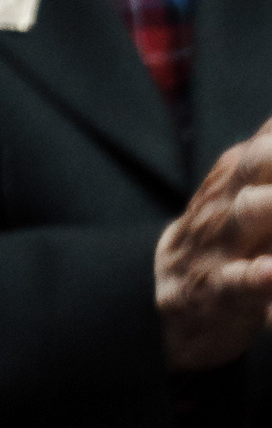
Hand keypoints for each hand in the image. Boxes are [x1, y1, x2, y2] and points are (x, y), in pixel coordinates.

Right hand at [156, 122, 271, 368]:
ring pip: (249, 214)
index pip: (270, 137)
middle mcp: (228, 198)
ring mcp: (219, 242)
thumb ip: (267, 150)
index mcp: (240, 170)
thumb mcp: (245, 185)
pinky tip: (271, 272)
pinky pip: (236, 281)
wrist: (167, 290)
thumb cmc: (225, 233)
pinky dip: (257, 278)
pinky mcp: (216, 290)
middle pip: (261, 161)